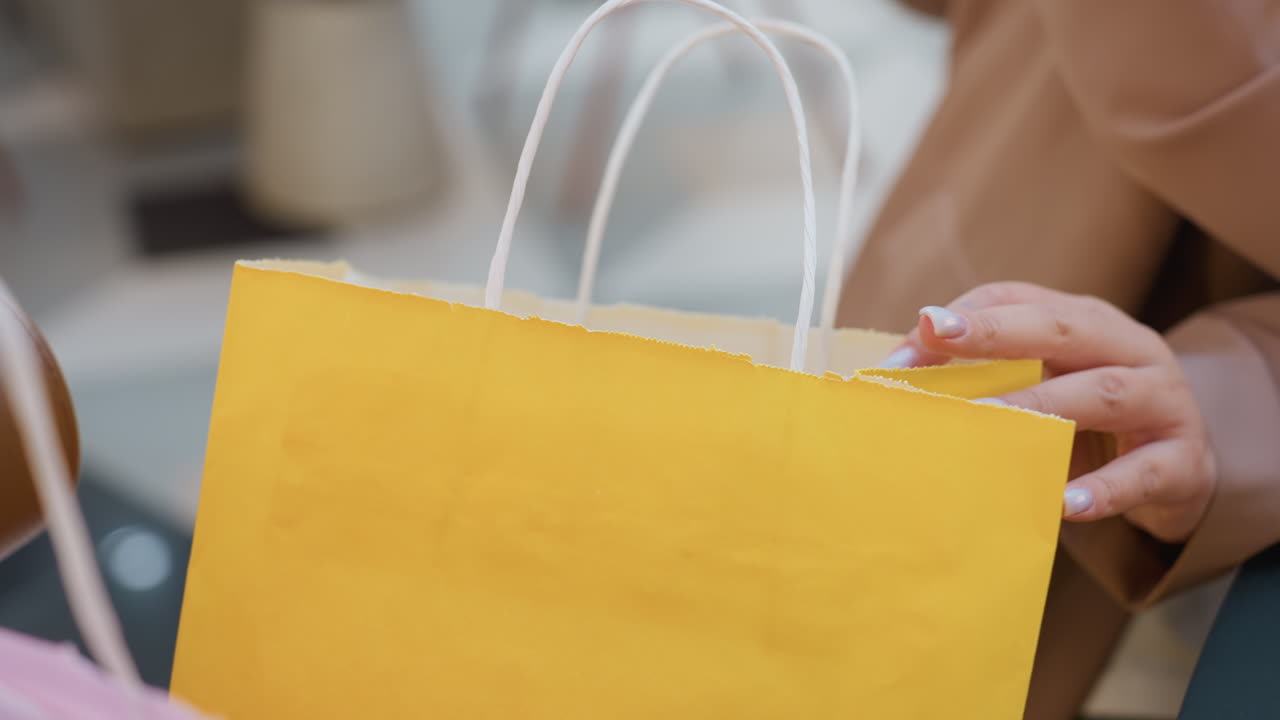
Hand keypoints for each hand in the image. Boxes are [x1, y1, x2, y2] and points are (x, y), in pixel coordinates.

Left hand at [883, 282, 1215, 542]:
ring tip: (990, 422)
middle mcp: (1127, 347)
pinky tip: (1064, 502)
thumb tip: (897, 378)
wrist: (1184, 466)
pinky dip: (1105, 488)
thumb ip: (983, 377)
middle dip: (996, 330)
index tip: (906, 346)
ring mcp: (1164, 400)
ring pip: (1105, 394)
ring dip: (1042, 407)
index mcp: (1084, 321)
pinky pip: (1145, 472)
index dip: (963, 316)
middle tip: (937, 334)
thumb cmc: (1091, 419)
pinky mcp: (1184, 461)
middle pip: (1063, 327)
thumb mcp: (1044, 384)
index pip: (1018, 299)